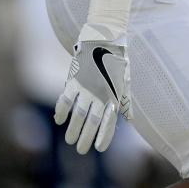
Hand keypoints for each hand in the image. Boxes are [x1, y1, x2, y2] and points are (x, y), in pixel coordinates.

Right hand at [54, 39, 131, 153]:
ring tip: (70, 141)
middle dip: (86, 137)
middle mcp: (100, 93)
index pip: (109, 120)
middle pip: (91, 121)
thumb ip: (125, 99)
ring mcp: (86, 86)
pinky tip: (59, 120)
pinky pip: (65, 99)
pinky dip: (61, 110)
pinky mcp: (74, 79)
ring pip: (77, 114)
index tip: (99, 148)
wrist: (104, 37)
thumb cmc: (117, 59)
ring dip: (73, 129)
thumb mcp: (125, 78)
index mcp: (114, 93)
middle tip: (81, 150)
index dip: (104, 135)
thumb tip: (129, 118)